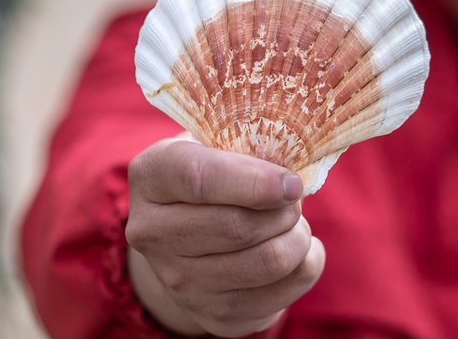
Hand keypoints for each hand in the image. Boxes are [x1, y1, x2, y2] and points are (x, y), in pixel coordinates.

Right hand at [125, 134, 325, 336]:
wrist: (189, 239)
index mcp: (151, 175)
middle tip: (293, 196)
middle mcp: (152, 233)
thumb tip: (295, 158)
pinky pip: (286, 290)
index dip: (254, 181)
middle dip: (284, 209)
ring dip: (297, 236)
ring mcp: (179, 282)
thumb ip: (248, 141)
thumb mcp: (218, 143)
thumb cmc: (216, 174)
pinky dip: (306, 262)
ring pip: (268, 261)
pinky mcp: (215, 315)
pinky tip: (293, 247)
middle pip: (238, 227)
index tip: (292, 182)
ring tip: (291, 221)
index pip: (198, 179)